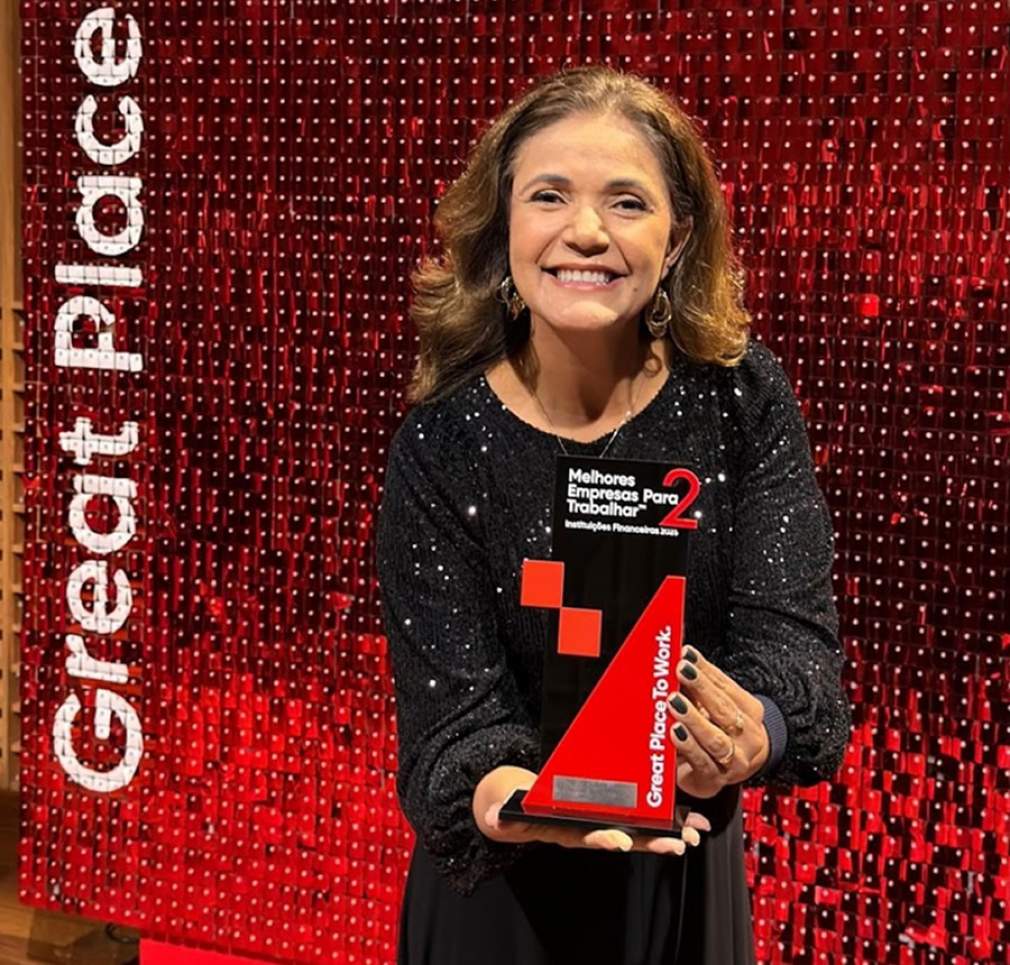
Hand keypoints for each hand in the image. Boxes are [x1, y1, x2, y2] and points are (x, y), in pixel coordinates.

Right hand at [474, 766, 710, 855]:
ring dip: (668, 832)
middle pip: (623, 838)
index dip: (603, 838)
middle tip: (675, 844)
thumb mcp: (508, 811)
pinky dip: (670, 816)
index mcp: (567, 830)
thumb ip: (504, 815)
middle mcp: (590, 829)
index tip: (621, 841)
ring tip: (692, 835)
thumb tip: (495, 816)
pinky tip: (693, 819)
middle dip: (650, 842)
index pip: (586, 836)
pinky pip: (645, 814)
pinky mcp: (615, 810)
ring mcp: (605, 821)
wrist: (523, 806)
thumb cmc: (520, 808)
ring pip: (640, 829)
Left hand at [668, 646, 769, 797]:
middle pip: (724, 710)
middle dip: (701, 688)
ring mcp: (734, 761)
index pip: (727, 687)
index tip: (687, 656)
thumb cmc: (719, 732)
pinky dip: (688, 746)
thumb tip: (680, 661)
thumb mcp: (714, 708)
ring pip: (715, 739)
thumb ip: (698, 688)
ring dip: (693, 718)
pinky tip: (675, 732)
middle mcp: (748, 737)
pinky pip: (701, 762)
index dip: (706, 671)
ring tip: (674, 702)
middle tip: (681, 671)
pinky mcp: (715, 779)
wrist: (730, 772)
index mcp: (750, 712)